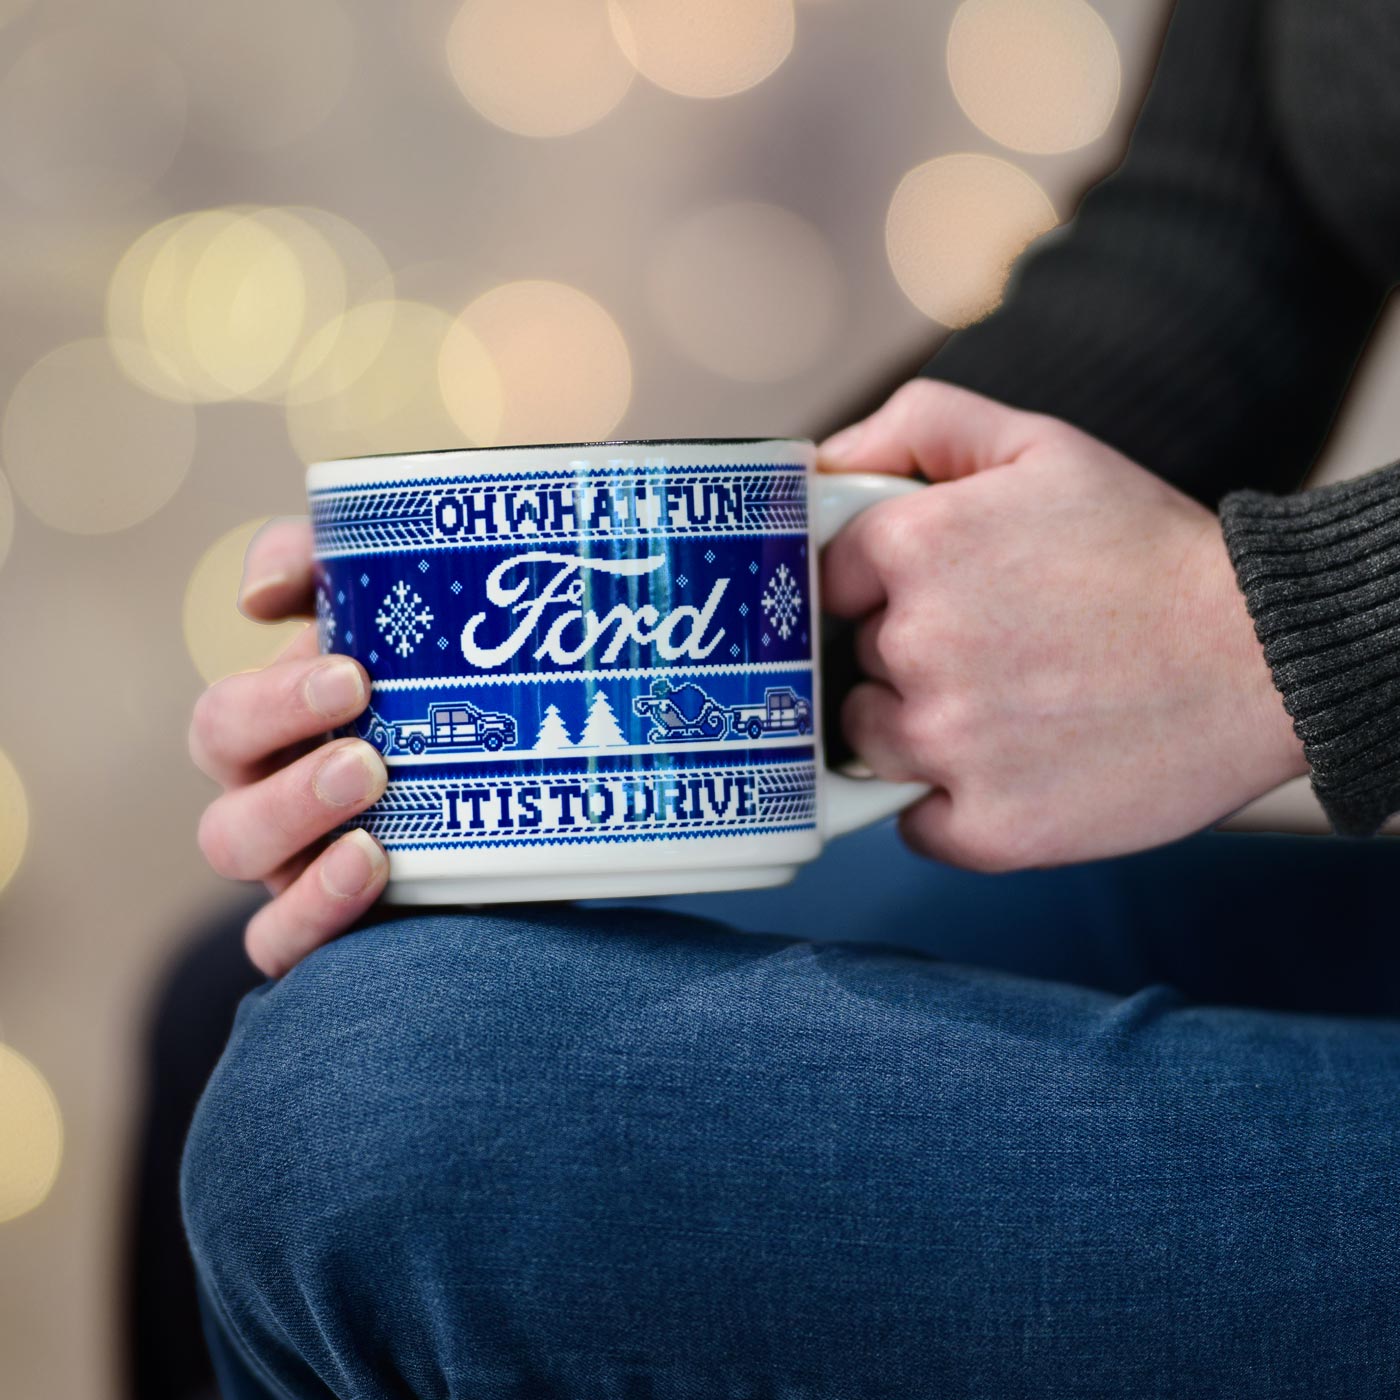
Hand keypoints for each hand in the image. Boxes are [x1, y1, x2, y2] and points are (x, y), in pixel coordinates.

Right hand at [189, 518, 387, 976]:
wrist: (504, 801)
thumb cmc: (425, 687)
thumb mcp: (381, 609)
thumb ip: (320, 567)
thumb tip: (258, 595)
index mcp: (273, 735)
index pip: (229, 720)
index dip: (274, 701)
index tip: (354, 675)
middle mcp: (268, 802)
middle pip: (226, 790)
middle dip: (288, 769)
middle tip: (367, 750)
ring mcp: (292, 870)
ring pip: (239, 856)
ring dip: (297, 823)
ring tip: (372, 800)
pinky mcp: (324, 928)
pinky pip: (279, 941)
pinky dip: (314, 908)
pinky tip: (370, 869)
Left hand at [819, 380, 1306, 870]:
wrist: (1266, 656)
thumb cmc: (1148, 549)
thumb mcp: (1039, 444)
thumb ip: (919, 426)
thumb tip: (824, 462)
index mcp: (914, 545)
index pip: (830, 581)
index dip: (877, 590)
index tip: (935, 598)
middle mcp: (917, 646)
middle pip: (856, 662)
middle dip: (908, 655)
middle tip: (1000, 647)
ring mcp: (950, 744)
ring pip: (874, 744)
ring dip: (920, 731)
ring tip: (1012, 708)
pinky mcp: (988, 827)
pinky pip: (918, 823)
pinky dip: (952, 805)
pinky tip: (1015, 768)